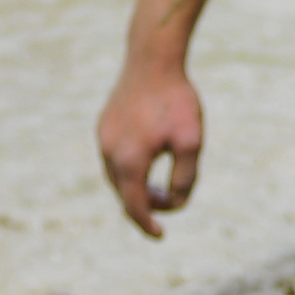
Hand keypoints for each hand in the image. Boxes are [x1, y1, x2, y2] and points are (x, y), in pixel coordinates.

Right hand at [97, 58, 204, 237]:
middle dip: (144, 206)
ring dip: (135, 187)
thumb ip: (185, 178)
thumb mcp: (191, 142)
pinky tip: (147, 160)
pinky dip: (128, 169)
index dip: (148, 224)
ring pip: (116, 176)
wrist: (153, 58)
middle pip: (124, 194)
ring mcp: (103, 138)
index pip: (135, 206)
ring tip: (159, 188)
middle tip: (167, 207)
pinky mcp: (104, 125)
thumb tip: (175, 203)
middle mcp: (109, 153)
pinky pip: (113, 158)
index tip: (160, 236)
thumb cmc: (176, 100)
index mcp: (129, 162)